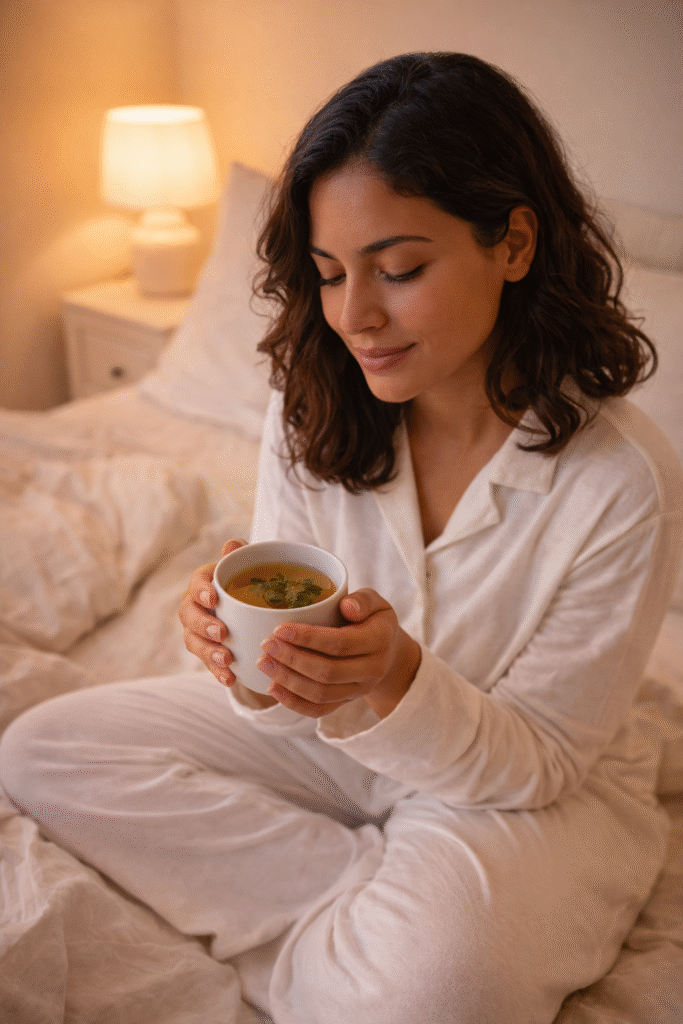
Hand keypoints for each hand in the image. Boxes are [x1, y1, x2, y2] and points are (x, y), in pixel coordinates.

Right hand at [178, 539, 265, 692]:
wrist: (253, 609)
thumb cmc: (248, 583)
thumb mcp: (248, 568)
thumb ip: (240, 556)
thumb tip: (231, 545)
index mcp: (203, 584)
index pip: (195, 585)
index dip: (201, 591)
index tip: (213, 598)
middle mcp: (195, 607)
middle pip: (188, 616)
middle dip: (202, 625)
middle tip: (221, 632)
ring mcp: (197, 632)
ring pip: (194, 642)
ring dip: (208, 652)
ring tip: (227, 659)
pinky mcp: (207, 652)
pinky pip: (208, 664)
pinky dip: (217, 672)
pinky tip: (230, 679)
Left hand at [256, 589, 421, 718]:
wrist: (388, 652)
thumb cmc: (374, 620)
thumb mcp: (376, 602)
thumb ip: (363, 600)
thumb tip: (346, 607)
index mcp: (379, 641)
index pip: (339, 643)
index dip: (307, 638)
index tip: (280, 629)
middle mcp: (372, 670)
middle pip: (327, 672)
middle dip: (292, 659)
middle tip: (266, 645)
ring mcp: (359, 690)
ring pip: (320, 693)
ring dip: (288, 680)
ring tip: (264, 663)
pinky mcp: (346, 702)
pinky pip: (319, 710)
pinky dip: (294, 703)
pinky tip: (273, 688)